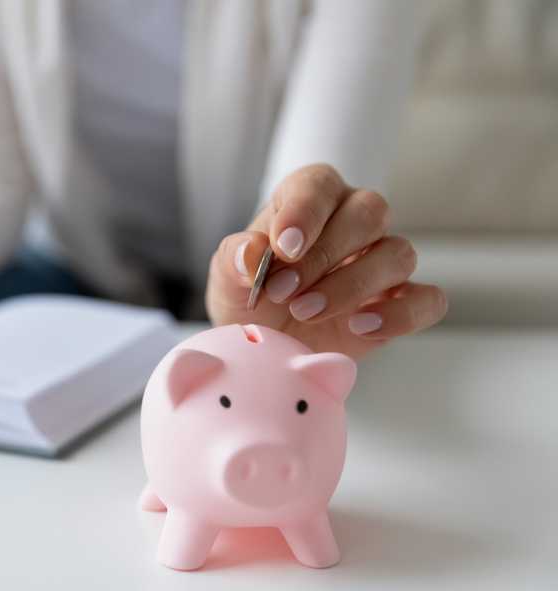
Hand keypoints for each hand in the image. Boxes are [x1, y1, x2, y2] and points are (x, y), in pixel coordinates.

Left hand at [206, 164, 446, 359]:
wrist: (263, 343)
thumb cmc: (250, 297)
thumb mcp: (227, 279)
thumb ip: (234, 259)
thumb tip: (251, 253)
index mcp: (311, 199)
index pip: (319, 184)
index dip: (306, 211)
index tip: (283, 246)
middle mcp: (354, 222)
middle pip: (369, 212)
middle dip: (325, 254)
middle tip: (284, 290)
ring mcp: (382, 261)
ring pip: (397, 254)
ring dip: (352, 286)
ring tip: (305, 311)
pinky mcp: (400, 302)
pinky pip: (427, 300)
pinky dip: (400, 314)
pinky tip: (359, 327)